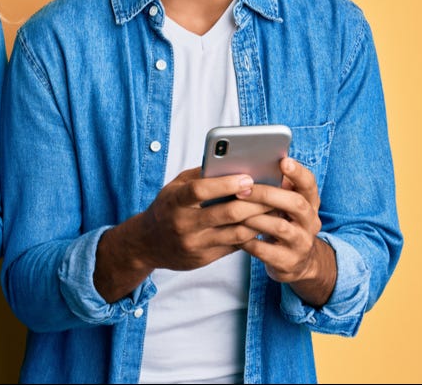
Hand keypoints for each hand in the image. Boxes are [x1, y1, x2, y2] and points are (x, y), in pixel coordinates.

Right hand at [94, 167, 269, 301]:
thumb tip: (232, 163)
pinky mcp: (204, 259)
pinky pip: (234, 246)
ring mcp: (194, 244)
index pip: (200, 190)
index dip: (226, 183)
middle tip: (273, 192)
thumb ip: (200, 175)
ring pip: (236, 233)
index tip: (248, 177)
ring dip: (259, 220)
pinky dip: (251, 234)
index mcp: (174, 201)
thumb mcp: (174, 187)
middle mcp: (183, 224)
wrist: (147, 244)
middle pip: (226, 213)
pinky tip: (262, 224)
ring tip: (274, 208)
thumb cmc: (167, 207)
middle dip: (254, 202)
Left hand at [237, 156, 336, 305]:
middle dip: (268, 194)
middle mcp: (310, 222)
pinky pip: (265, 251)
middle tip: (243, 189)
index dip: (298, 173)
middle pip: (296, 204)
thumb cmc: (283, 224)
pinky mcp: (288, 263)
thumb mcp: (285, 206)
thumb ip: (276, 188)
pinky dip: (248, 241)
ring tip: (234, 210)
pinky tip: (233, 234)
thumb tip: (250, 163)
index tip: (283, 161)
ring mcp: (301, 244)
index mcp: (310, 203)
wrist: (297, 264)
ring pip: (280, 227)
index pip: (310, 184)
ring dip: (255, 217)